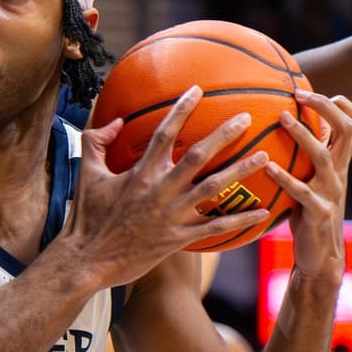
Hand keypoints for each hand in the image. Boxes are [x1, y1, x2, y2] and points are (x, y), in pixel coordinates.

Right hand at [68, 89, 271, 288]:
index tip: (198, 90)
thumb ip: (97, 142)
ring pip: (213, 189)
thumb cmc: (86, 217)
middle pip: (199, 157)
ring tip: (264, 156)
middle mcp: (159, 190)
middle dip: (225, 135)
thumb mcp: (87, 174)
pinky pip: (215, 229)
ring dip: (241, 170)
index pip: (165, 133)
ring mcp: (171, 216)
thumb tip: (114, 120)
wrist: (87, 261)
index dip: (182, 109)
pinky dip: (239, 221)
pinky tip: (262, 213)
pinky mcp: (177, 239)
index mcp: (140, 172)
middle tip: (247, 118)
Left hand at [265, 93, 351, 285]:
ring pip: (323, 155)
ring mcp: (330, 192)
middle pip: (347, 129)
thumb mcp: (312, 179)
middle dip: (326, 107)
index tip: (311, 93)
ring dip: (303, 134)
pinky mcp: (318, 213)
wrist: (320, 256)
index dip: (342, 103)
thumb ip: (306, 155)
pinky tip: (267, 166)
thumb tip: (279, 123)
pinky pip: (301, 191)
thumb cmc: (308, 212)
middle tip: (299, 95)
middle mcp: (339, 172)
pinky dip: (284, 177)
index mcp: (340, 162)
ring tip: (282, 118)